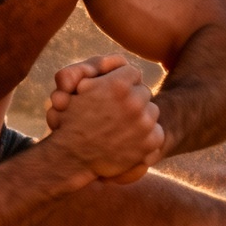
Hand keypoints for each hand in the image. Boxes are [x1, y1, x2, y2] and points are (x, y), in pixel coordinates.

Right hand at [44, 58, 163, 182]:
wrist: (72, 160)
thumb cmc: (68, 121)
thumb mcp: (71, 88)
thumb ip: (89, 69)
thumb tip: (118, 66)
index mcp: (118, 85)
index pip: (132, 72)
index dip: (121, 81)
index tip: (111, 92)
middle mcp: (135, 102)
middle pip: (144, 91)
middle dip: (132, 99)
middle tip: (115, 111)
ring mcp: (145, 124)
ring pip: (152, 111)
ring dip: (140, 116)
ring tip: (121, 125)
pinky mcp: (151, 142)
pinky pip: (157, 132)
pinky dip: (146, 136)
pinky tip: (130, 139)